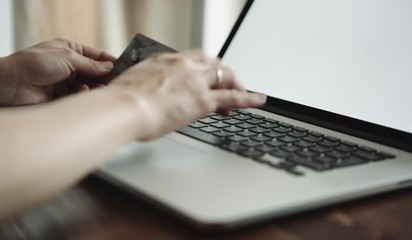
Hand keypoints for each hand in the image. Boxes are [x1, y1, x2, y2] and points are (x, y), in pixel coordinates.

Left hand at [0, 38, 115, 104]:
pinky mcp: (61, 97)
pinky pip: (79, 96)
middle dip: (103, 76)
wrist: (12, 84)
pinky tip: (84, 93)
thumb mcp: (68, 57)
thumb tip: (110, 67)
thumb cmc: (34, 63)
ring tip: (101, 88)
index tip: (122, 67)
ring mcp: (64, 81)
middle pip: (93, 72)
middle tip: (115, 81)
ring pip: (87, 85)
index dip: (108, 61)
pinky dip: (84, 95)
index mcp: (68, 50)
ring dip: (94, 87)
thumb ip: (91, 64)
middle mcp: (67, 66)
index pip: (94, 55)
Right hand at [109, 51, 266, 140]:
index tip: (207, 75)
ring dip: (236, 84)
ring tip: (244, 92)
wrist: (122, 108)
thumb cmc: (120, 102)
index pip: (192, 58)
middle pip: (212, 63)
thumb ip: (147, 87)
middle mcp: (183, 66)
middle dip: (222, 73)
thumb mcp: (133, 86)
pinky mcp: (203, 100)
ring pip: (225, 76)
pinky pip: (234, 97)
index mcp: (164, 61)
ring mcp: (195, 82)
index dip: (204, 67)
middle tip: (228, 83)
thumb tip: (148, 96)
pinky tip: (258, 100)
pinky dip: (249, 98)